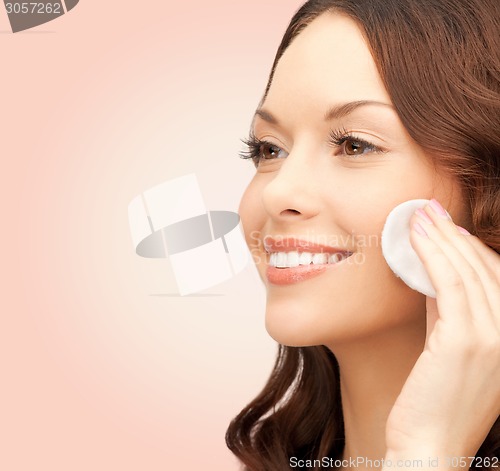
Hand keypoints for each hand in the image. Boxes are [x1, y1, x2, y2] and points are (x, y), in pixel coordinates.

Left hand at [384, 199, 499, 461]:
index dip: (471, 247)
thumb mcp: (449, 345)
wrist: (429, 445)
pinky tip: (416, 237)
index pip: (495, 278)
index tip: (446, 225)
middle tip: (429, 209)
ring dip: (442, 237)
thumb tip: (433, 271)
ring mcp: (495, 338)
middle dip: (454, 234)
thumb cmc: (435, 397)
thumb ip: (448, 310)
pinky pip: (449, 284)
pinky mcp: (468, 341)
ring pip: (468, 271)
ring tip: (420, 214)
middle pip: (484, 269)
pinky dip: (433, 255)